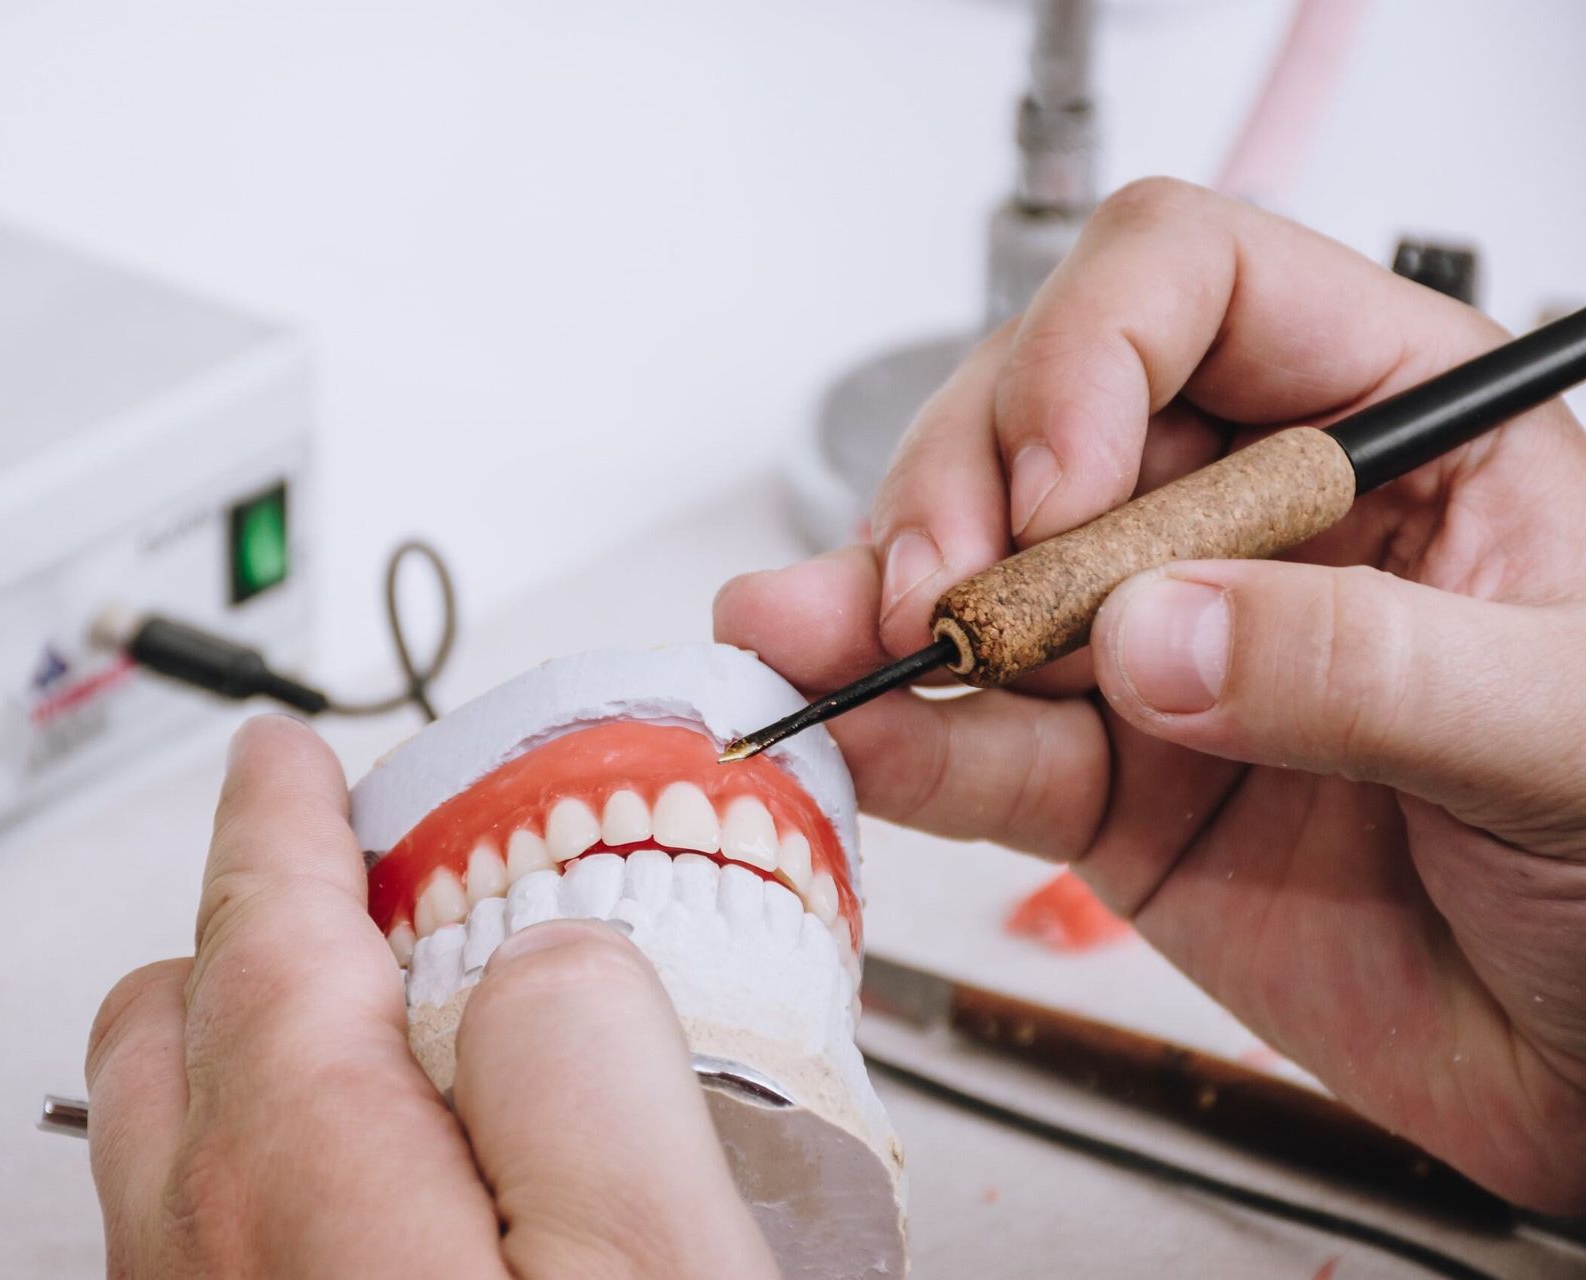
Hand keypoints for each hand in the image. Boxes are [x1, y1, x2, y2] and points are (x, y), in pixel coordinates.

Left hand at [84, 714, 776, 1277]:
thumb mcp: (656, 1259)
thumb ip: (589, 1059)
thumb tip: (550, 959)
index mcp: (305, 1180)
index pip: (265, 926)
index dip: (282, 815)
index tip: (285, 755)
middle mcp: (209, 1263)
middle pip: (176, 1020)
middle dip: (257, 925)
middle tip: (365, 891)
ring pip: (175, 1138)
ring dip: (257, 1051)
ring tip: (400, 1048)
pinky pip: (208, 1236)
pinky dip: (273, 1166)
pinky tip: (397, 1207)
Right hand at [717, 178, 1585, 1210]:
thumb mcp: (1564, 729)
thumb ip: (1367, 666)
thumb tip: (1156, 633)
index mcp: (1393, 432)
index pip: (1194, 290)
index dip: (1092, 354)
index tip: (1057, 487)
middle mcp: (1251, 522)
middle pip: (1041, 422)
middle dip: (959, 495)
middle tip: (937, 592)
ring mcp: (1163, 656)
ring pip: (978, 585)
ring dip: (873, 608)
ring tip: (798, 637)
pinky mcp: (1108, 789)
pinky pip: (980, 750)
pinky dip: (905, 745)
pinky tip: (849, 731)